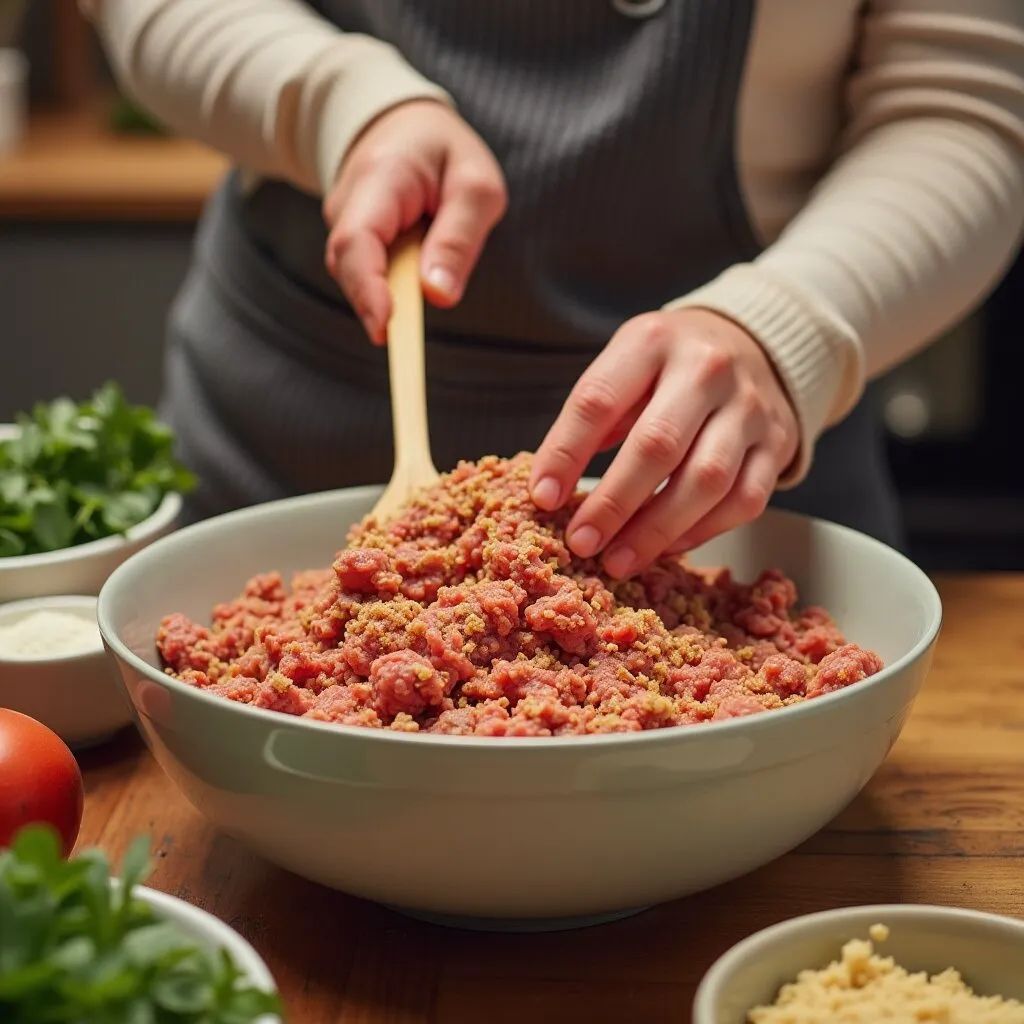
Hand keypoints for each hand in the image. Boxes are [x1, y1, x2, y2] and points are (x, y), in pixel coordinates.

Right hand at [323, 99, 507, 342]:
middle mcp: (348, 203)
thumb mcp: (475, 184)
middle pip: (350, 267)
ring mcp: (343, 223)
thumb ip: (460, 237)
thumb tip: (437, 295)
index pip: (357, 241)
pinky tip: (413, 277)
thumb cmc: (445, 153)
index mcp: (380, 178)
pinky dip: (389, 287)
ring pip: (358, 276)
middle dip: (377, 306)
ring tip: (425, 280)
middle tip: (407, 347)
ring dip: (390, 293)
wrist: (402, 124)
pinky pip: (366, 274)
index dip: (368, 289)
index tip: (385, 329)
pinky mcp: (350, 243)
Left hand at [530, 309, 799, 576]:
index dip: (566, 454)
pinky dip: (701, 531)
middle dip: (613, 503)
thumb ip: (592, 419)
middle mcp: (707, 369)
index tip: (543, 498)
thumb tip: (551, 490)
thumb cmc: (669, 367)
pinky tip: (666, 548)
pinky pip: (743, 500)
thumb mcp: (625, 366)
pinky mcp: (777, 445)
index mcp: (652, 342)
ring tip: (617, 560)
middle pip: (657, 445)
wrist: (754, 343)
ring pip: (706, 479)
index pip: (599, 400)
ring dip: (656, 529)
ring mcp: (749, 408)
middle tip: (581, 543)